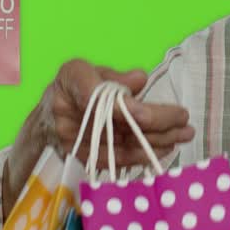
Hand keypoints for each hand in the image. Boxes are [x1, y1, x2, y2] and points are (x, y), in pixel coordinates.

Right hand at [4, 59, 194, 214]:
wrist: (45, 118)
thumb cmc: (73, 87)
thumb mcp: (90, 69)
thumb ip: (116, 76)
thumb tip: (140, 79)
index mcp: (72, 80)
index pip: (98, 97)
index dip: (124, 108)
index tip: (149, 112)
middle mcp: (70, 113)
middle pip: (117, 123)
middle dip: (156, 123)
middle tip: (184, 119)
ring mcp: (76, 140)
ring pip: (121, 144)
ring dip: (157, 141)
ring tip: (184, 134)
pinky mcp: (84, 157)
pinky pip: (117, 159)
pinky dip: (143, 155)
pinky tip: (166, 148)